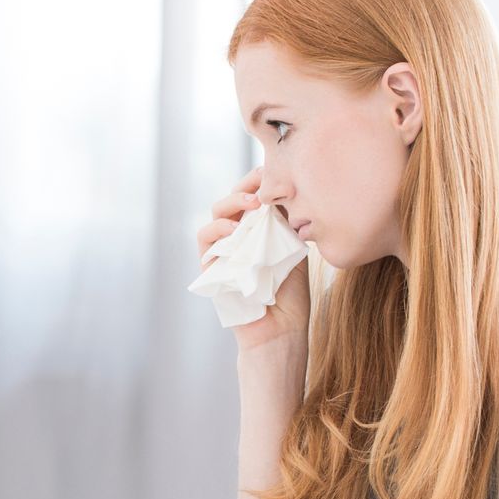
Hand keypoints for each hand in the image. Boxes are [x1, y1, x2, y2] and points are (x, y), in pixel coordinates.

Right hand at [196, 166, 310, 353]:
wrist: (280, 328)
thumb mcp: (293, 248)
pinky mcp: (211, 265)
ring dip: (231, 203)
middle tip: (262, 183)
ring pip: (216, 214)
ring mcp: (223, 249)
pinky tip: (234, 230)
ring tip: (251, 203)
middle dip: (246, 185)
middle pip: (233, 198)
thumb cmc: (290, 291)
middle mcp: (238, 234)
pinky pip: (205, 241)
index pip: (253, 193)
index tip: (276, 170)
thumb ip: (286, 221)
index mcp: (258, 227)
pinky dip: (217, 231)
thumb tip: (286, 189)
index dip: (259, 179)